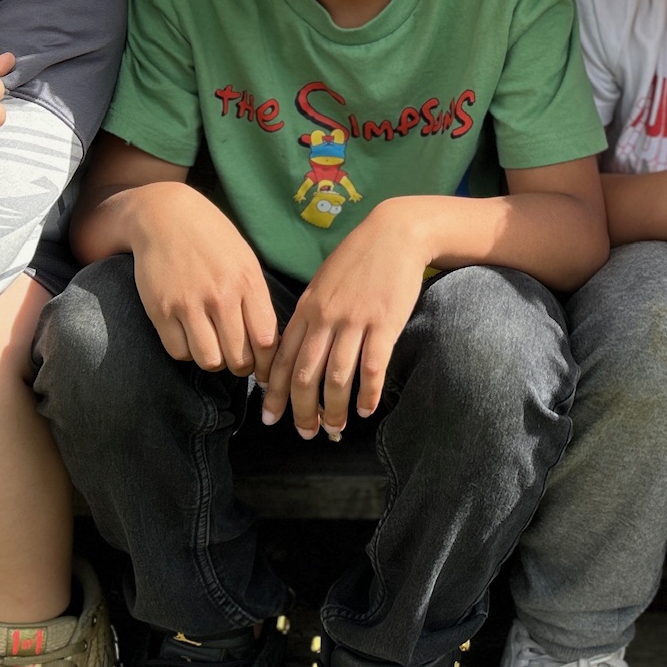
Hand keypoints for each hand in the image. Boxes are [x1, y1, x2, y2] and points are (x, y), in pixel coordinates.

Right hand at [128, 186, 277, 380]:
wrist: (164, 215)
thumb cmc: (210, 239)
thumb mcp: (244, 260)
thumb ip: (256, 298)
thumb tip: (269, 343)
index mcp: (247, 282)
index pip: (266, 340)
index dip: (268, 362)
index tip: (265, 367)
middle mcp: (220, 295)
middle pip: (238, 357)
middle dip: (242, 366)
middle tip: (238, 360)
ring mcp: (189, 304)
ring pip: (209, 360)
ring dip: (213, 360)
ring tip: (213, 347)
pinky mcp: (161, 310)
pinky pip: (178, 351)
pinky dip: (186, 351)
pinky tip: (190, 337)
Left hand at [264, 201, 429, 440]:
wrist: (395, 233)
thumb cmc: (358, 259)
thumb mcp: (323, 282)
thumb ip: (309, 314)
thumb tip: (296, 347)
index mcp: (306, 308)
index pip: (283, 358)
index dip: (275, 392)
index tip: (271, 417)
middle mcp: (325, 317)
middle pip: (306, 374)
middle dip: (303, 410)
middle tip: (306, 433)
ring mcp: (354, 321)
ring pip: (337, 376)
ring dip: (334, 408)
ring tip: (335, 428)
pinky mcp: (384, 323)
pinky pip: (372, 366)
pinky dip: (367, 392)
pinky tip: (366, 409)